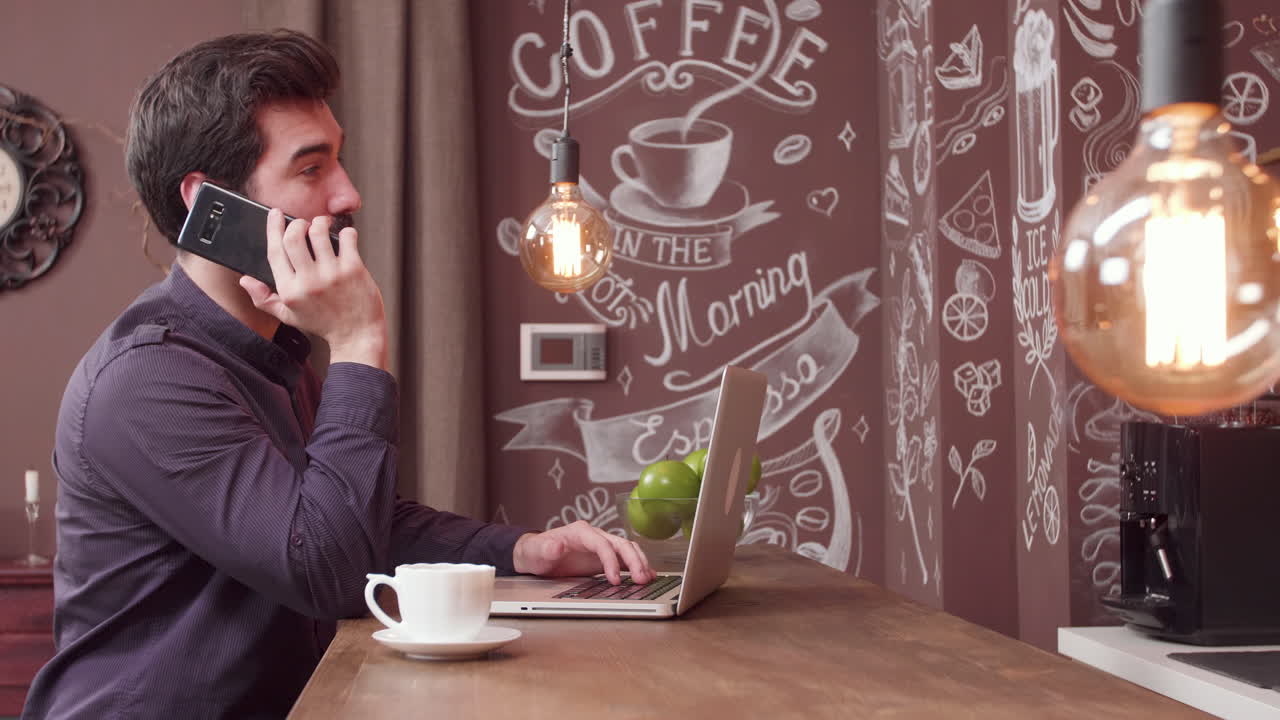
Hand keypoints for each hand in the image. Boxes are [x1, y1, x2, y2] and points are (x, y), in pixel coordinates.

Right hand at [240, 210, 386, 368]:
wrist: (357, 337)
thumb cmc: (324, 324)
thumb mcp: (289, 316)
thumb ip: (264, 299)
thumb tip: (245, 280)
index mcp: (289, 291)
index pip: (275, 251)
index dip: (273, 228)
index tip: (274, 214)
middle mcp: (308, 282)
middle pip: (293, 236)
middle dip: (297, 223)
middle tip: (303, 223)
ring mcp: (332, 275)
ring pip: (318, 232)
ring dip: (320, 222)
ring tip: (323, 225)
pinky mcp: (354, 270)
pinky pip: (346, 238)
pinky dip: (345, 232)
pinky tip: (345, 237)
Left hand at [512, 521, 654, 584]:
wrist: (536, 554)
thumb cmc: (536, 551)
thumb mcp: (536, 550)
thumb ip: (546, 548)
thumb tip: (556, 545)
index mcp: (581, 532)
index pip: (602, 543)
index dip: (610, 560)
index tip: (614, 579)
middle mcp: (594, 536)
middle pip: (621, 544)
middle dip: (633, 560)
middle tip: (640, 579)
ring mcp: (601, 546)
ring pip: (627, 549)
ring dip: (639, 562)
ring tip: (647, 578)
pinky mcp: (604, 558)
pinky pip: (625, 559)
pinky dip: (637, 565)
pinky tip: (647, 575)